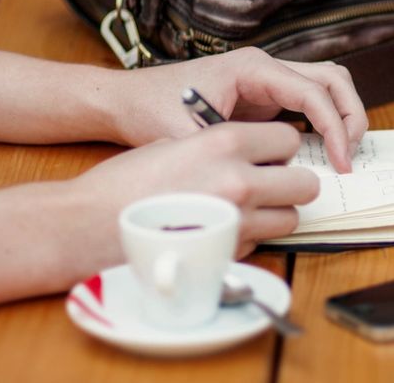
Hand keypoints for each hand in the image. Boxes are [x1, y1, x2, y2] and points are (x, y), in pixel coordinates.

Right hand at [70, 122, 318, 259]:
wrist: (88, 225)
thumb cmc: (124, 183)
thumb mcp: (173, 143)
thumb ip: (218, 147)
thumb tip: (249, 155)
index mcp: (224, 142)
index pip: (289, 139)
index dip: (281, 148)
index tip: (270, 154)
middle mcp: (239, 179)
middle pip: (305, 183)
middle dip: (291, 184)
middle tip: (271, 185)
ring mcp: (237, 221)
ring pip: (291, 219)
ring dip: (275, 214)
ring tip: (246, 210)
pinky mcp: (228, 254)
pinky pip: (262, 243)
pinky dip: (250, 238)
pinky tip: (221, 230)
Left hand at [106, 48, 366, 172]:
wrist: (126, 99)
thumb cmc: (151, 109)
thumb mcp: (187, 136)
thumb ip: (227, 154)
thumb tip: (266, 179)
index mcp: (252, 68)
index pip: (313, 92)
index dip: (335, 128)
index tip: (340, 162)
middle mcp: (266, 67)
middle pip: (333, 79)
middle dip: (350, 116)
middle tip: (350, 156)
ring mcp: (268, 80)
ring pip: (327, 85)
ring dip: (342, 116)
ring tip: (342, 154)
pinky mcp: (265, 97)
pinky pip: (309, 102)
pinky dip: (324, 123)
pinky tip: (320, 154)